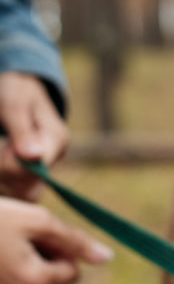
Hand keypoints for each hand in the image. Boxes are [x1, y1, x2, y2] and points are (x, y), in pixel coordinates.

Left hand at [0, 72, 68, 200]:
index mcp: (57, 141)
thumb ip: (22, 131)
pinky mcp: (30, 174)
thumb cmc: (15, 90)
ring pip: (21, 195)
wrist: (17, 89)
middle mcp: (54, 159)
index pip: (34, 170)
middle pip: (30, 191)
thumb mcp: (14, 104)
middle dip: (4, 178)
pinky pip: (15, 191)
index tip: (2, 148)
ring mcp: (43, 168)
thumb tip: (34, 156)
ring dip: (1, 181)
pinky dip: (2, 181)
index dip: (9, 165)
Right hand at [0, 196, 111, 283]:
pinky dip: (5, 268)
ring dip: (24, 261)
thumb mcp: (39, 221)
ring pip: (30, 282)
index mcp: (34, 282)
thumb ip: (75, 242)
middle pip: (51, 279)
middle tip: (16, 235)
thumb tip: (107, 258)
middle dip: (43, 256)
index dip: (63, 249)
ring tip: (2, 240)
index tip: (39, 233)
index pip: (72, 273)